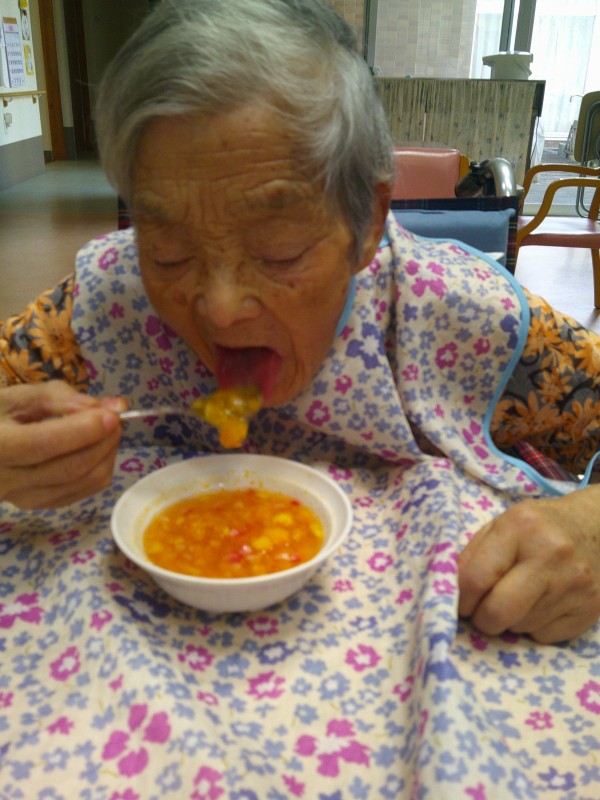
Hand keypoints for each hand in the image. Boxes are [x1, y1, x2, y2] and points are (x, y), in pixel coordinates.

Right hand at [0, 381, 124, 509]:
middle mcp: (6, 481)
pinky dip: (101, 467)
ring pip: (83, 482)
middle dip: (103, 441)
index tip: (112, 414)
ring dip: (108, 454)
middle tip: (117, 416)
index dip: (82, 430)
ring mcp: (24, 499)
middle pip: (70, 467)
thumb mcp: (17, 397)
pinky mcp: (41, 506)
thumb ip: (58, 397)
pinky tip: (100, 446)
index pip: (43, 444)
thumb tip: (106, 406)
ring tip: (110, 428)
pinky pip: (85, 491)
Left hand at [458, 486, 599, 642]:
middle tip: (482, 612)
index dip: (461, 600)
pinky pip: (544, 636)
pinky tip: (541, 604)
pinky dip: (535, 627)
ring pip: (520, 627)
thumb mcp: (501, 525)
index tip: (460, 603)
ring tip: (518, 598)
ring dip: (510, 620)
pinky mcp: (589, 609)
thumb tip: (449, 593)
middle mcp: (550, 555)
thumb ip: (472, 555)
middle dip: (482, 620)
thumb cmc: (538, 527)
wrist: (597, 527)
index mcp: (520, 528)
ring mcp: (574, 584)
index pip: (475, 579)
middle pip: (498, 612)